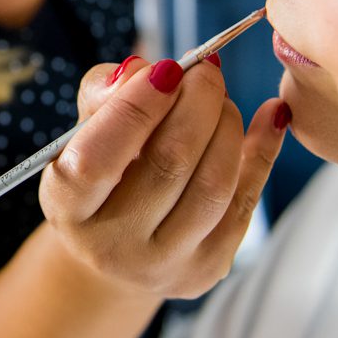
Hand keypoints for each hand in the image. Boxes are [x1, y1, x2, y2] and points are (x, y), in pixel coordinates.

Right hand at [39, 55, 288, 299]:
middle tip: (205, 70)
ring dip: (226, 125)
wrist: (116, 253)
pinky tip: (270, 114)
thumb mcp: (80, 135)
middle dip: (196, 104)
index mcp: (67, 209)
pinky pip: (246, 200)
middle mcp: (112, 247)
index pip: (96, 160)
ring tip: (219, 97)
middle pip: (169, 165)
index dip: (134, 109)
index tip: (165, 69)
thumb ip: (101, 95)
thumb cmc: (98, 178)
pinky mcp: (209, 267)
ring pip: (214, 185)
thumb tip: (139, 71)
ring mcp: (165, 264)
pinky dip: (263, 149)